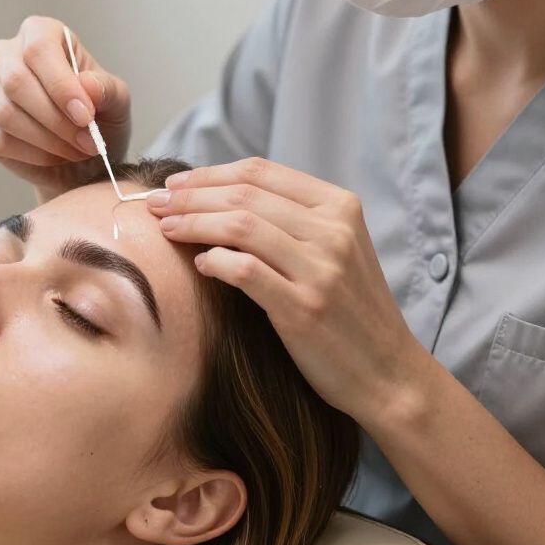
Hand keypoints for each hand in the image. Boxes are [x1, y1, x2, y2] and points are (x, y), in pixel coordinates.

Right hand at [0, 16, 131, 199]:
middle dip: (55, 119)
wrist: (83, 158)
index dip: (61, 85)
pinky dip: (32, 154)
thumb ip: (107, 89)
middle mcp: (7, 53)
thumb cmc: (99, 118)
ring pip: (5, 113)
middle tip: (87, 141)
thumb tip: (87, 84)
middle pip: (16, 80)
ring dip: (47, 140)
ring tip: (76, 150)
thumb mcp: (116, 101)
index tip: (85, 116)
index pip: (39, 48)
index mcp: (41, 33)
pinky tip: (53, 156)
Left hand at [146, 157, 427, 424]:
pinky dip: (214, 260)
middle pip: (243, 194)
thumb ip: (289, 218)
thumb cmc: (349, 309)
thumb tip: (217, 195)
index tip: (175, 183)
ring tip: (165, 228)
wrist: (388, 373)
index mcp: (339, 206)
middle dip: (190, 195)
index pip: (260, 171)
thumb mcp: (333, 248)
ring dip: (193, 222)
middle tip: (156, 203)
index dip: (209, 173)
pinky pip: (245, 270)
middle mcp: (333, 230)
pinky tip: (197, 264)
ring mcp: (321, 269)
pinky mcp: (305, 308)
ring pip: (240, 225)